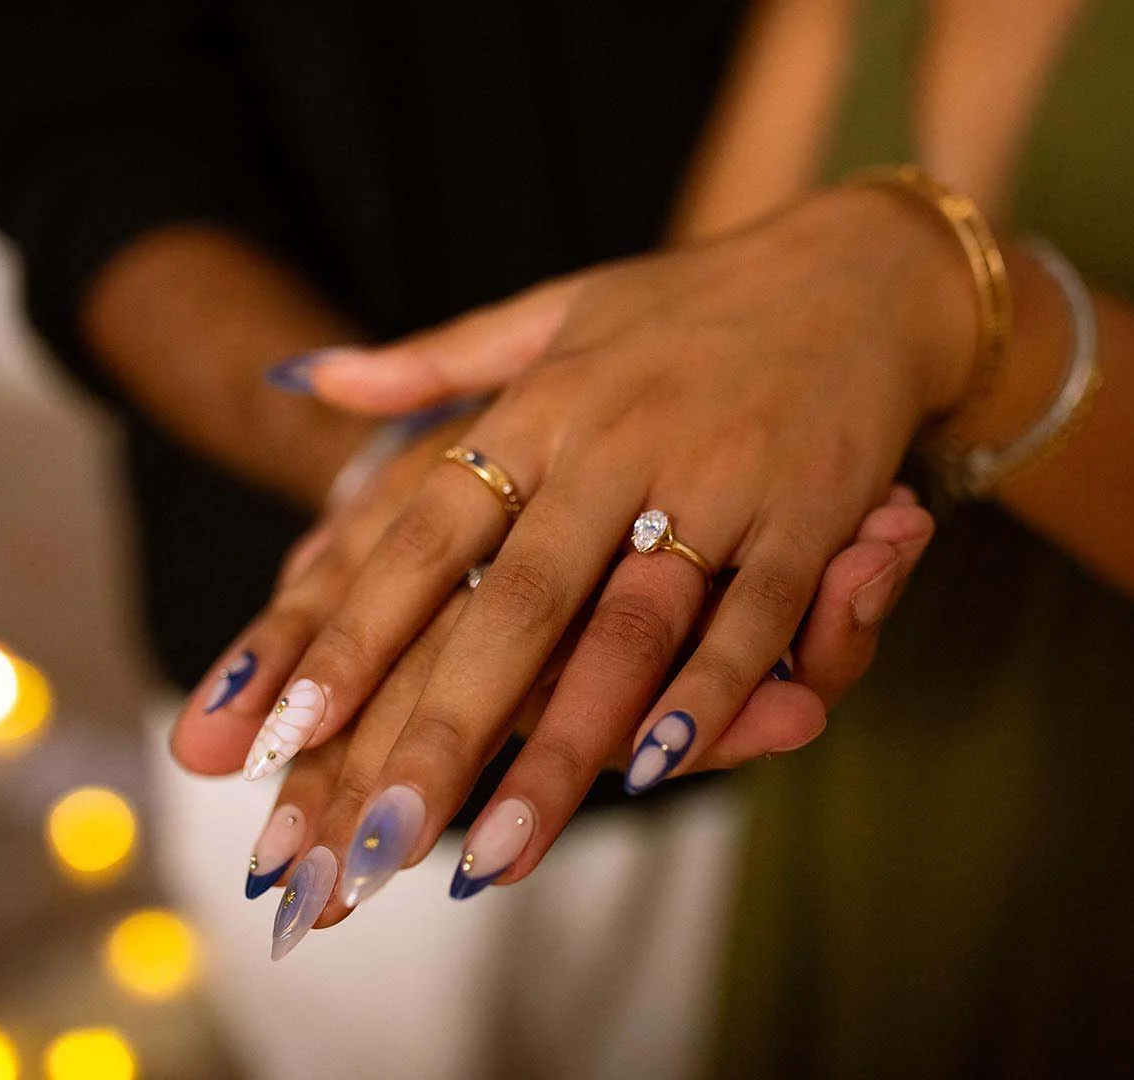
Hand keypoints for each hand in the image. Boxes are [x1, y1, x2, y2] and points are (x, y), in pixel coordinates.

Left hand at [221, 185, 968, 934]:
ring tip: (497, 853)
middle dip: (438, 731)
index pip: (422, 532)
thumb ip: (435, 361)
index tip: (277, 729)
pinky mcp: (806, 511)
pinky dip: (709, 695)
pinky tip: (653, 772)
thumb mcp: (554, 310)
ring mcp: (714, 479)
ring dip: (563, 748)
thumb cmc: (690, 305)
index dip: (349, 633)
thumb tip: (308, 378)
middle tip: (369, 840)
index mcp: (540, 407)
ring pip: (627, 629)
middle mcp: (613, 445)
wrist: (856, 267)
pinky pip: (753, 616)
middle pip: (512, 606)